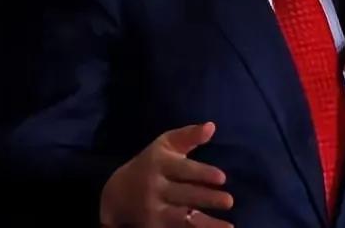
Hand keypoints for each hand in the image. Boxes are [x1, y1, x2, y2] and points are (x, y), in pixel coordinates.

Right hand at [99, 122, 233, 227]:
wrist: (116, 195)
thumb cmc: (150, 164)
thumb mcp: (164, 145)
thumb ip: (188, 136)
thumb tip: (212, 126)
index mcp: (159, 165)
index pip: (182, 170)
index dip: (202, 174)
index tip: (222, 178)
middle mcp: (155, 189)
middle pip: (183, 195)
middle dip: (206, 199)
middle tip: (229, 201)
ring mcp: (153, 211)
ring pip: (181, 219)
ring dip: (205, 224)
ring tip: (229, 226)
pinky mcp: (154, 227)